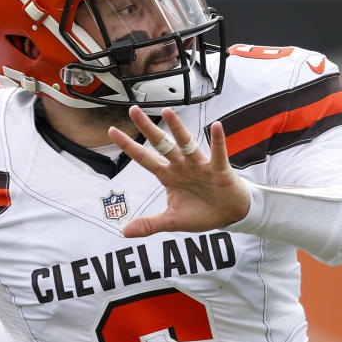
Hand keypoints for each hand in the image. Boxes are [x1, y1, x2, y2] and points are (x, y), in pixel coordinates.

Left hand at [109, 105, 250, 237]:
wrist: (230, 216)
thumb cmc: (201, 213)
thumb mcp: (172, 222)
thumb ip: (150, 225)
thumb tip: (124, 232)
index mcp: (168, 176)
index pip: (144, 158)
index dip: (129, 146)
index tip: (112, 131)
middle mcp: (181, 166)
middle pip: (161, 144)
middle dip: (147, 129)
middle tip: (133, 110)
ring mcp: (200, 166)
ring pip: (186, 144)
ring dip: (178, 129)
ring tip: (168, 112)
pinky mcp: (220, 170)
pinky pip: (218, 154)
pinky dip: (218, 141)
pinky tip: (216, 126)